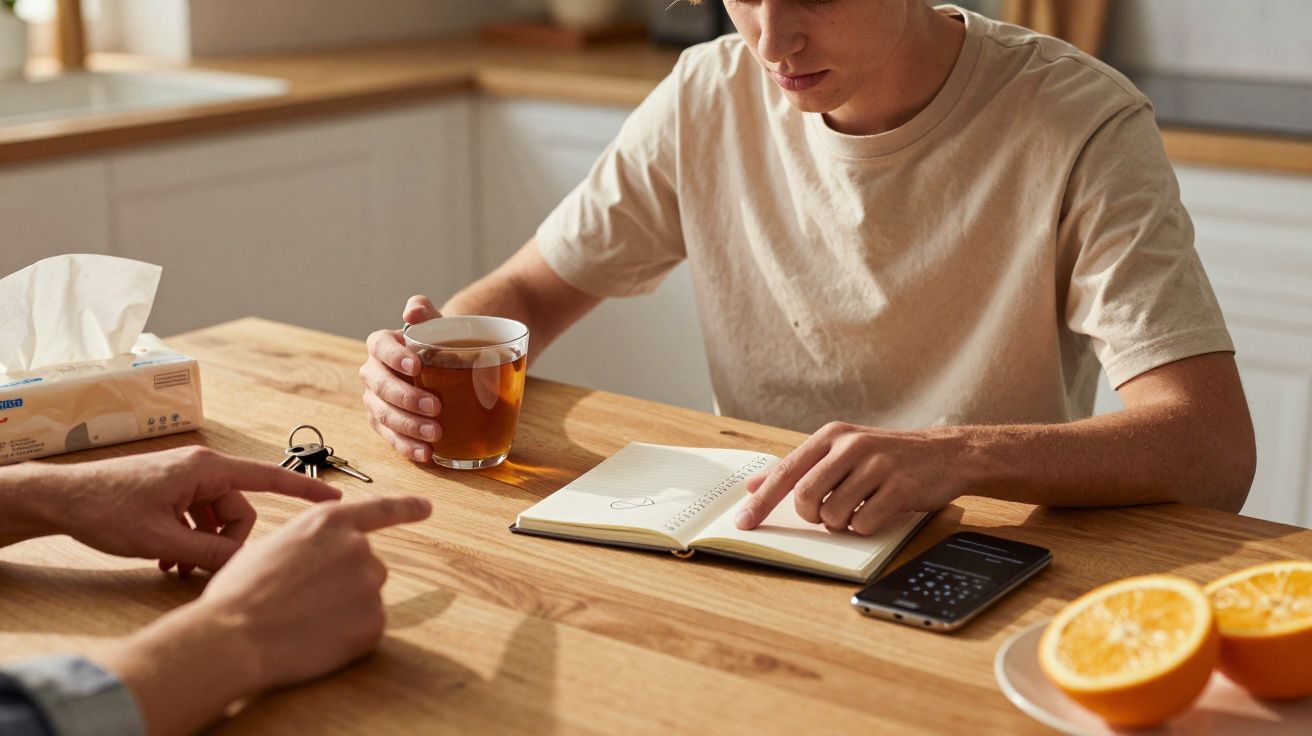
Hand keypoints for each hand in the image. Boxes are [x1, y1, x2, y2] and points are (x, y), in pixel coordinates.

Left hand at [53, 446, 339, 573]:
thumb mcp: (161, 540)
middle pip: (238, 511)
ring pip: (216, 519)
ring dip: (203, 546)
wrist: (60, 498)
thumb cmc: (105, 509)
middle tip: (199, 570)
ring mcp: (185, 480)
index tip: (334, 500)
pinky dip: (188, 540)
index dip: (305, 490)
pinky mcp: (171, 491)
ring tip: (175, 568)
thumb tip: (244, 566)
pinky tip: (168, 560)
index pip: (269, 478)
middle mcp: (201, 469)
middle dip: (225, 543)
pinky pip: (197, 518)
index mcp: (206, 469)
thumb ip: (208, 554)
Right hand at [197, 494, 431, 689]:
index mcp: (330, 522)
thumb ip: (311, 544)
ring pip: (365, 599)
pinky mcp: (373, 623)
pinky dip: (346, 638)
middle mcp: (358, 547)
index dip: (407, 508)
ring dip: (343, 610)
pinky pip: (367, 629)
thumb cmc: (240, 593)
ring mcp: (370, 586)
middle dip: (343, 583)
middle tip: (302, 601)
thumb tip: (321, 558)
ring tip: (301, 620)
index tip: (427, 508)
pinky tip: (315, 640)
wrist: (233, 637)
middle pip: (367, 566)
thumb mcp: (274, 545)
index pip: (381, 509)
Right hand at [360, 295, 443, 462]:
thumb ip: (424, 310)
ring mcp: (375, 401)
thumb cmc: (437, 342)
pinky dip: (407, 447)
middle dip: (406, 398)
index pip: (380, 348)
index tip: (417, 366)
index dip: (395, 357)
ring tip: (436, 433)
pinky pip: (390, 437)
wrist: (442, 364)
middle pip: (381, 387)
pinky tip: (426, 453)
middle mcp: (373, 373)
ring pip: (383, 415)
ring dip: (408, 427)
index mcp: (381, 345)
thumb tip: (414, 310)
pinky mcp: (383, 424)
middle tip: (435, 406)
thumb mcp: (434, 322)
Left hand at [734, 422, 965, 534]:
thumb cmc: (887, 457)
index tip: (743, 523)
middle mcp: (852, 446)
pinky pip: (864, 524)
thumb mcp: (843, 451)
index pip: (785, 471)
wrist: (946, 454)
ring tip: (858, 508)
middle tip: (826, 513)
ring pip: (833, 515)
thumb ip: (800, 467)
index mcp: (833, 435)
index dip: (761, 502)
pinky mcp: (900, 488)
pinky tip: (878, 511)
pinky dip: (865, 527)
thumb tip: (754, 486)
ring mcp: (877, 466)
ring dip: (841, 522)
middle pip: (805, 497)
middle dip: (811, 515)